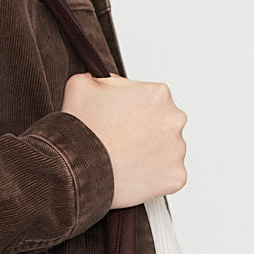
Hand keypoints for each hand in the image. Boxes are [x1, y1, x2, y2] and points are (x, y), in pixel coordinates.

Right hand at [61, 72, 187, 209]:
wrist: (76, 168)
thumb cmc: (81, 131)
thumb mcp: (81, 84)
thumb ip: (100, 77)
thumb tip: (103, 79)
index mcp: (157, 94)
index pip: (150, 98)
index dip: (132, 109)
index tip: (121, 119)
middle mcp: (173, 119)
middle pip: (162, 123)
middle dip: (145, 131)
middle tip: (122, 141)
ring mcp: (177, 150)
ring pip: (166, 150)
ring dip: (150, 154)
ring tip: (124, 159)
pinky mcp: (176, 176)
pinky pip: (168, 175)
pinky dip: (153, 177)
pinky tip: (132, 173)